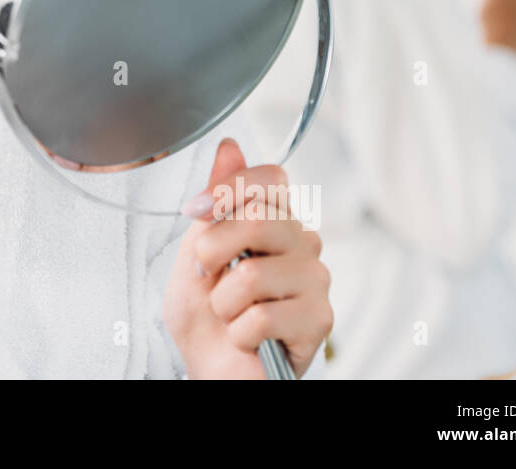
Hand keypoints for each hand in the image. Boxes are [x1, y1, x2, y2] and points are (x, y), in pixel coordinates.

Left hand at [162, 139, 331, 378]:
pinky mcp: (320, 319)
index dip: (230, 188)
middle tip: (207, 276)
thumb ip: (215, 202)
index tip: (195, 210)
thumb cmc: (205, 315)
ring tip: (231, 314)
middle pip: (258, 219)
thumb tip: (230, 146)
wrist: (210, 368)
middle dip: (212, 251)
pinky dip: (239, 332)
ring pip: (253, 274)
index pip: (270, 178)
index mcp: (274, 220)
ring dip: (223, 303)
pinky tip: (249, 337)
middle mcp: (301, 243)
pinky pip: (263, 315)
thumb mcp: (195, 251)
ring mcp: (315, 280)